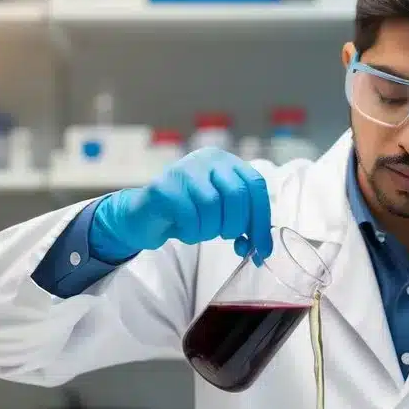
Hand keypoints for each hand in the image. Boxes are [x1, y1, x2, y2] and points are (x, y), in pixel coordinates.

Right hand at [90, 147, 272, 262]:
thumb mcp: (222, 213)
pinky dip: (192, 233)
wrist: (145, 216)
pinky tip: (185, 231)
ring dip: (210, 230)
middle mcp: (206, 159)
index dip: (261, 219)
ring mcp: (183, 170)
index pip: (255, 185)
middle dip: (236, 225)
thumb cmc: (189, 214)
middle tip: (227, 238)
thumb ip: (244, 222)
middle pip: (237, 194)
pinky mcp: (163, 187)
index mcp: (225, 161)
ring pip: (212, 206)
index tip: (262, 249)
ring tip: (200, 231)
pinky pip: (190, 216)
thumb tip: (264, 250)